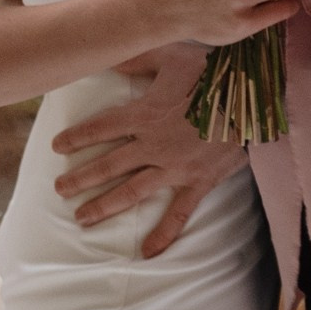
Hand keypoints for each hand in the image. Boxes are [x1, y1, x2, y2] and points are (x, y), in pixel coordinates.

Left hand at [52, 45, 244, 256]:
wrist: (253, 96)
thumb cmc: (213, 72)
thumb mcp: (172, 56)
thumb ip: (138, 59)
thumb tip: (109, 56)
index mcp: (144, 113)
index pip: (100, 128)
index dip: (76, 137)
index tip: (57, 147)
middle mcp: (153, 144)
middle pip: (108, 164)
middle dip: (80, 178)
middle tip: (59, 189)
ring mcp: (174, 167)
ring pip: (132, 191)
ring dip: (104, 205)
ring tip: (81, 218)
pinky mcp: (198, 181)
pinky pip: (178, 213)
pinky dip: (164, 234)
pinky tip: (147, 253)